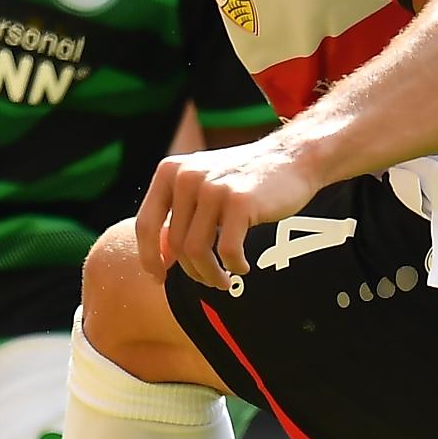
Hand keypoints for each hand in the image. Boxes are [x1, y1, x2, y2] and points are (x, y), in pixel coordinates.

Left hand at [137, 129, 326, 291]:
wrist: (291, 157)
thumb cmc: (244, 179)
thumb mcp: (201, 185)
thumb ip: (178, 214)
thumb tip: (159, 258)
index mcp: (170, 171)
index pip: (146, 225)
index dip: (149, 258)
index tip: (160, 279)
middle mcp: (187, 176)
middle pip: (176, 244)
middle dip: (191, 271)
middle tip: (210, 280)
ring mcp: (213, 188)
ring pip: (197, 251)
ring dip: (210, 275)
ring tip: (224, 281)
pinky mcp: (239, 201)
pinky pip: (226, 250)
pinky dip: (233, 266)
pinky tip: (242, 267)